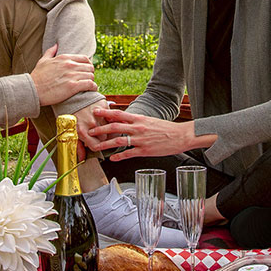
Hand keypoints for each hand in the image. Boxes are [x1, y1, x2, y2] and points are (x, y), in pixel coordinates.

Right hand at [30, 45, 97, 105]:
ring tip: (89, 85)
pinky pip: (90, 84)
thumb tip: (55, 45)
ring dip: (91, 80)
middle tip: (88, 79)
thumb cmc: (37, 77)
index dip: (88, 65)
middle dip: (90, 73)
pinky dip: (93, 87)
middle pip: (90, 67)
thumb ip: (50, 52)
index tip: (86, 70)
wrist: (32, 90)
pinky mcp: (73, 86)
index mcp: (64, 58)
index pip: (85, 58)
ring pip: (91, 75)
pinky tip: (92, 89)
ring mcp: (72, 75)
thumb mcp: (43, 61)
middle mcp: (70, 65)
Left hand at [69, 99, 110, 147]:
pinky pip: (110, 115)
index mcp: (82, 131)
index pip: (96, 146)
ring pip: (109, 127)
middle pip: (104, 137)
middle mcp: (91, 123)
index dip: (96, 146)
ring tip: (98, 123)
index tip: (95, 144)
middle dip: (100, 137)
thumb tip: (81, 159)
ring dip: (105, 127)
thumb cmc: (68, 113)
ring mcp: (98, 114)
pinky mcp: (103, 105)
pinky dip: (107, 117)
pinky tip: (101, 115)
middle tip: (95, 132)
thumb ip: (77, 146)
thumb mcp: (69, 130)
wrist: (68, 96)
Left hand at [81, 106, 215, 160]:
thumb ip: (136, 121)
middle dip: (100, 129)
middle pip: (114, 127)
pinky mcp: (144, 150)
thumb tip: (125, 121)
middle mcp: (138, 128)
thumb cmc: (166, 129)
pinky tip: (112, 158)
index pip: (119, 114)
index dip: (106, 112)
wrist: (180, 136)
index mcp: (139, 119)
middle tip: (90, 131)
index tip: (96, 112)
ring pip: (118, 140)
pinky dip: (118, 156)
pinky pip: (128, 153)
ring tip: (96, 146)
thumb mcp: (149, 121)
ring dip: (105, 144)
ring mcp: (140, 139)